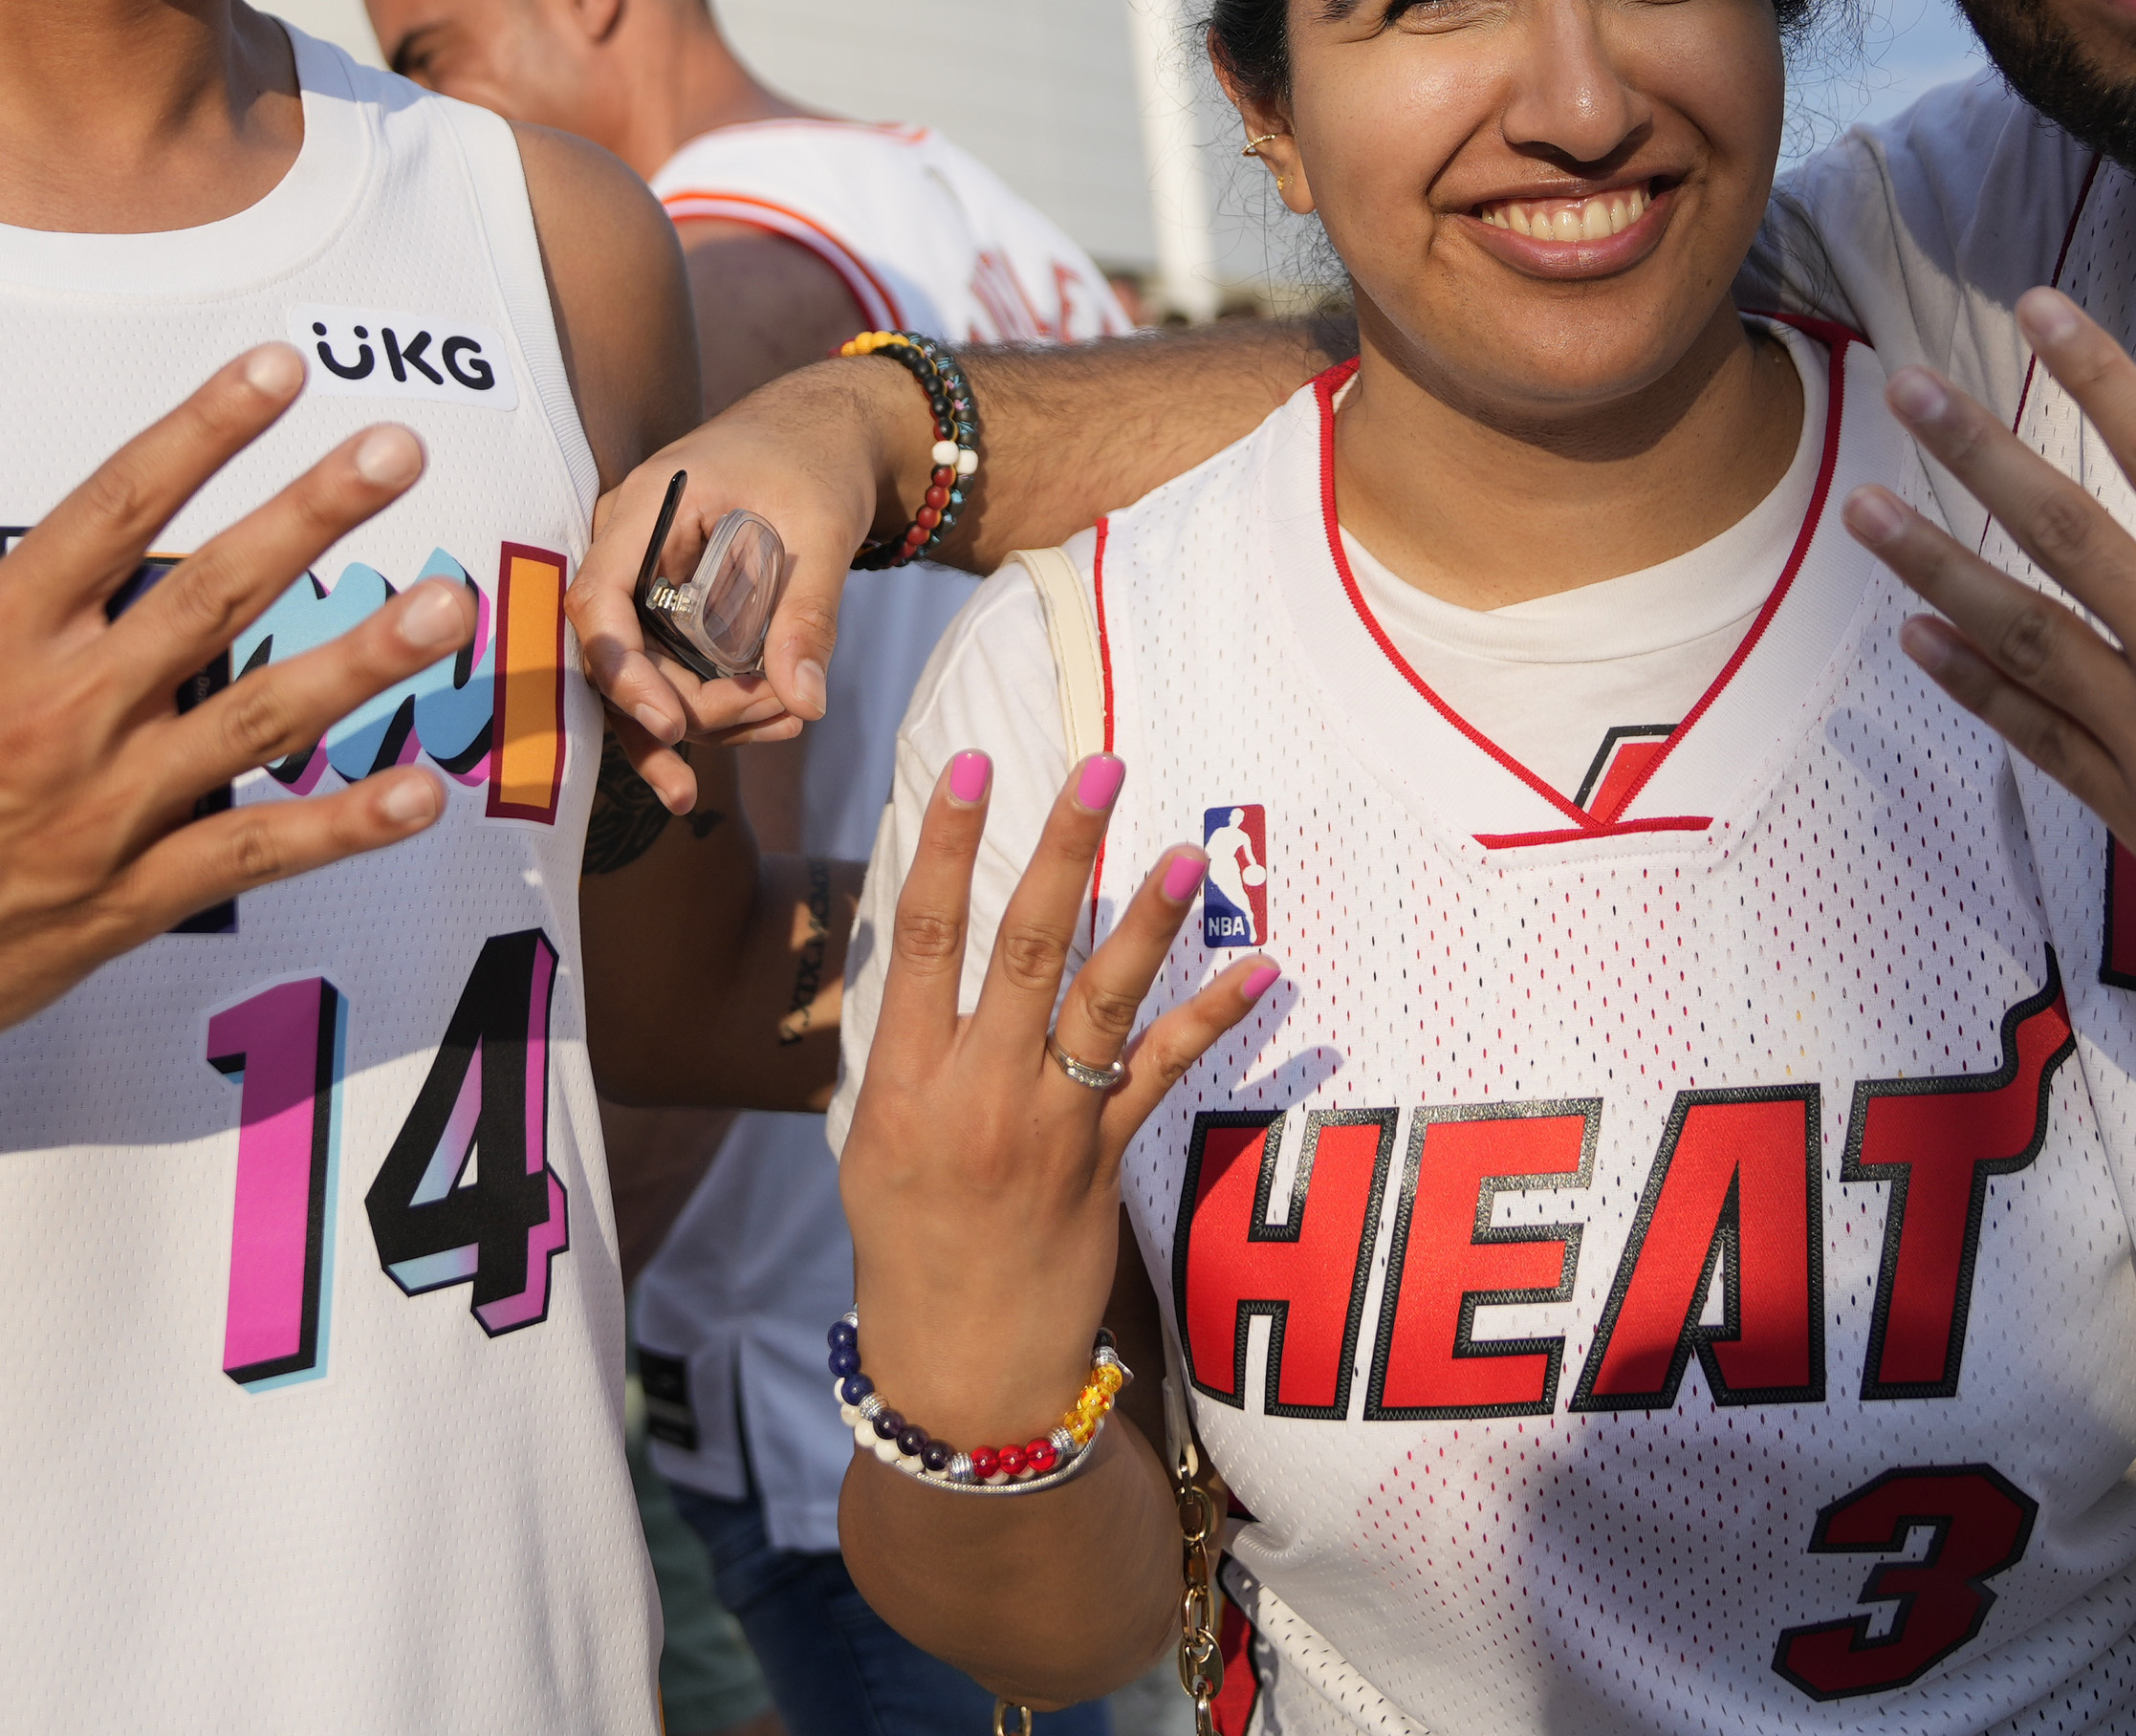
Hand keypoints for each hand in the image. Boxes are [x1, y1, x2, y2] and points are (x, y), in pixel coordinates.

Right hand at [0, 344, 463, 1084]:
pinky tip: (419, 794)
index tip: (280, 366)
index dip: (203, 430)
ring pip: (252, 716)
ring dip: (360, 658)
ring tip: (448, 604)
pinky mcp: (112, 905)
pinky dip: (340, 825)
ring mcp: (91, 809)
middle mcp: (49, 708)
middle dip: (312, 513)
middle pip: (207, 591)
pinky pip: (249, 854)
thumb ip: (18, 636)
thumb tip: (107, 580)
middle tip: (398, 448)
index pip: (112, 505)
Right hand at [566, 354, 918, 797]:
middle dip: (689, 704)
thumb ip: (810, 613)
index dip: (622, 670)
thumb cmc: (816, 456)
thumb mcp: (823, 527)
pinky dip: (716, 703)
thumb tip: (806, 702)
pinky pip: (672, 666)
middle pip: (622, 653)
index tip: (671, 724)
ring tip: (787, 719)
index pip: (599, 599)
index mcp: (646, 508)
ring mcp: (644, 578)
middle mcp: (628, 546)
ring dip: (708, 716)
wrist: (825, 428)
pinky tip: (774, 718)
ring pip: (646, 673)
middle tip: (777, 710)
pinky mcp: (669, 604)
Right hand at [841, 752, 1271, 1444]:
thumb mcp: (873, 1142)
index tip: (971, 768)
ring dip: (1147, 923)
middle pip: (1023, 948)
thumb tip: (930, 956)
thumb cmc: (907, 1244)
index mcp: (902, 1080)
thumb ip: (908, 1049)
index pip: (922, 937)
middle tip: (1100, 769)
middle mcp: (976, 1091)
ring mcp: (1048, 1125)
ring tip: (1187, 854)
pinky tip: (1262, 970)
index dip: (945, 847)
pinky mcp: (1105, 1159)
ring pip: (1102, 1002)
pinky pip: (1163, 1073)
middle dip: (1062, 851)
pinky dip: (1214, 1018)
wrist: (961, 1366)